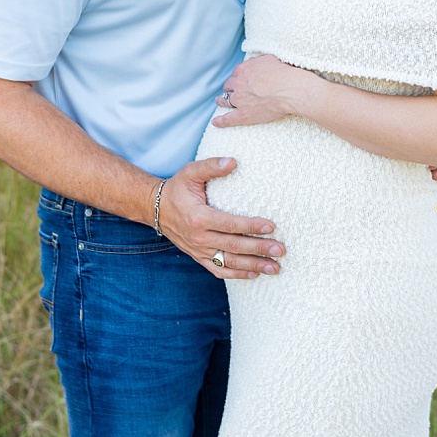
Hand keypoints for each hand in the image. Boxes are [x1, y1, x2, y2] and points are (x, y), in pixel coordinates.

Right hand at [158, 157, 282, 279]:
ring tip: (275, 267)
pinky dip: (237, 274)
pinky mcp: (198, 257)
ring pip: (229, 262)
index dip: (251, 226)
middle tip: (281, 250)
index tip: (271, 227)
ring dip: (253, 266)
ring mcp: (199, 250)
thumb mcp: (191, 172)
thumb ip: (211, 166)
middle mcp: (199, 238)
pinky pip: (218, 269)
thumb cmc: (177, 188)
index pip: (230, 225)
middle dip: (259, 249)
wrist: (156, 209)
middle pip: (234, 246)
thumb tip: (233, 161)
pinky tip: (254, 274)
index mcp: (199, 218)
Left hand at [212, 54, 316, 127]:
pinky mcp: (243, 115)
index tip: (241, 79)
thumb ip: (258, 61)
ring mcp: (239, 100)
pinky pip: (228, 119)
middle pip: (229, 85)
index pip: (237, 73)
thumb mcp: (269, 59)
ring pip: (225, 100)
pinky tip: (215, 122)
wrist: (289, 89)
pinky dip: (220, 121)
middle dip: (230, 87)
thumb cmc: (284, 74)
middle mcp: (239, 84)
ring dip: (222, 100)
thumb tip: (254, 63)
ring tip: (219, 102)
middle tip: (232, 90)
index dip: (239, 77)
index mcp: (244, 70)